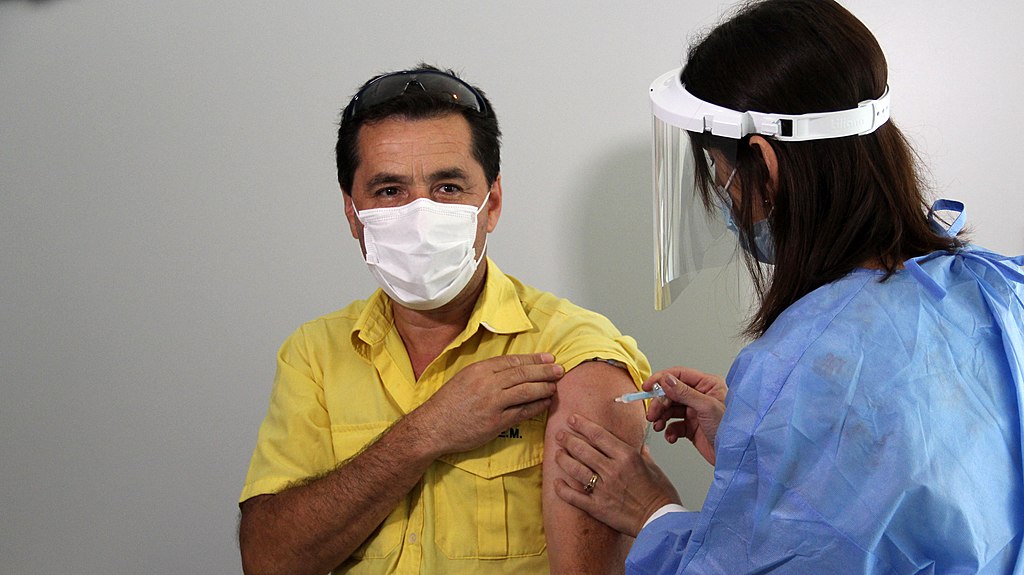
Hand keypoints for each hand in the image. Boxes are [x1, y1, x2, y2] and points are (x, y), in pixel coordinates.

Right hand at [409, 353, 562, 455]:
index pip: (513, 361)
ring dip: (544, 387)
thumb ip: (486, 373)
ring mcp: (493, 403)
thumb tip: (512, 369)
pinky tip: (545, 402)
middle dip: (545, 371)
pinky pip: (522, 411)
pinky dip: (536, 406)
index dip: (533, 360)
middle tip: (560, 370)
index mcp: (479, 369)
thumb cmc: (448, 403)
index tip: (548, 359)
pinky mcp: (496, 422)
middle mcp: (487, 383)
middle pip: (523, 374)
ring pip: (526, 391)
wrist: (433, 427)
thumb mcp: (464, 378)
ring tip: (555, 385)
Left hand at [553, 414, 680, 537]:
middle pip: (582, 449)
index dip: (582, 425)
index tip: (572, 419)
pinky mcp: (597, 507)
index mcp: (627, 457)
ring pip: (575, 469)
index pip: (598, 435)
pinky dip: (562, 489)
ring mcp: (603, 489)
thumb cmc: (661, 496)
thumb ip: (644, 455)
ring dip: (563, 460)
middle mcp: (612, 470)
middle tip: (560, 435)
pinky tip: (556, 483)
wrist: (661, 521)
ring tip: (557, 454)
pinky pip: (574, 496)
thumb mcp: (655, 469)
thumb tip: (642, 446)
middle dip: (568, 439)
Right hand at [645, 367, 726, 464]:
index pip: (679, 375)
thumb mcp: (706, 406)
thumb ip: (684, 392)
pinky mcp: (692, 427)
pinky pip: (674, 425)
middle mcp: (700, 396)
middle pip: (671, 393)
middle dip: (659, 403)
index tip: (647, 387)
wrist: (735, 456)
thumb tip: (666, 380)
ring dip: (661, 417)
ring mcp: (695, 412)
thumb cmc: (731, 429)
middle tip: (652, 414)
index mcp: (708, 385)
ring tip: (658, 425)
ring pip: (670, 409)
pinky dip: (669, 431)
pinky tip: (671, 436)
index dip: (661, 380)